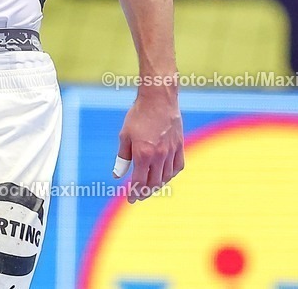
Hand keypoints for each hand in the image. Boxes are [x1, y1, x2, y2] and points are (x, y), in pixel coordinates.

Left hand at [114, 87, 183, 203]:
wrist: (159, 99)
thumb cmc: (138, 115)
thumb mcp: (125, 136)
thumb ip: (122, 158)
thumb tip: (117, 175)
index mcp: (143, 154)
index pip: (139, 182)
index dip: (134, 193)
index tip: (131, 199)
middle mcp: (159, 156)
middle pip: (154, 183)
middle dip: (145, 192)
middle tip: (139, 196)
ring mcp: (171, 151)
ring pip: (166, 177)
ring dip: (158, 185)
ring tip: (150, 187)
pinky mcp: (180, 146)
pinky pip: (178, 167)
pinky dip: (171, 174)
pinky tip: (165, 175)